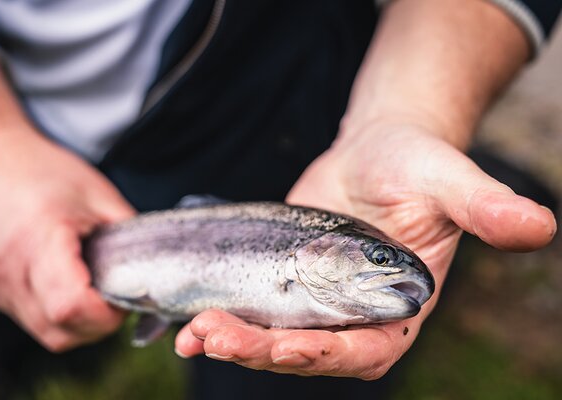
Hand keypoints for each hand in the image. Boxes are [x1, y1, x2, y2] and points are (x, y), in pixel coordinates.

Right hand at [0, 128, 135, 351]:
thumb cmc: (40, 170)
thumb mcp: (97, 193)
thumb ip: (127, 233)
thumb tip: (152, 267)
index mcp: (41, 241)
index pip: (71, 307)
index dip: (106, 314)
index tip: (127, 296)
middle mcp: (12, 272)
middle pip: (60, 332)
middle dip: (98, 325)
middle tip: (117, 297)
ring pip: (46, 333)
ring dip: (79, 325)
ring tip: (96, 293)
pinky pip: (31, 321)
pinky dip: (58, 316)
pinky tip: (71, 288)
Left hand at [174, 123, 555, 377]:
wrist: (374, 150)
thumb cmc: (414, 162)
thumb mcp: (446, 178)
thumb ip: (482, 205)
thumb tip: (538, 226)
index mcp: (398, 309)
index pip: (363, 351)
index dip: (325, 356)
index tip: (286, 349)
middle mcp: (355, 317)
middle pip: (307, 353)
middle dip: (260, 352)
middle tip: (213, 336)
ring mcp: (317, 305)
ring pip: (273, 340)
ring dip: (233, 342)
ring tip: (193, 332)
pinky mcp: (286, 286)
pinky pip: (254, 313)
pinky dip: (225, 319)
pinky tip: (192, 317)